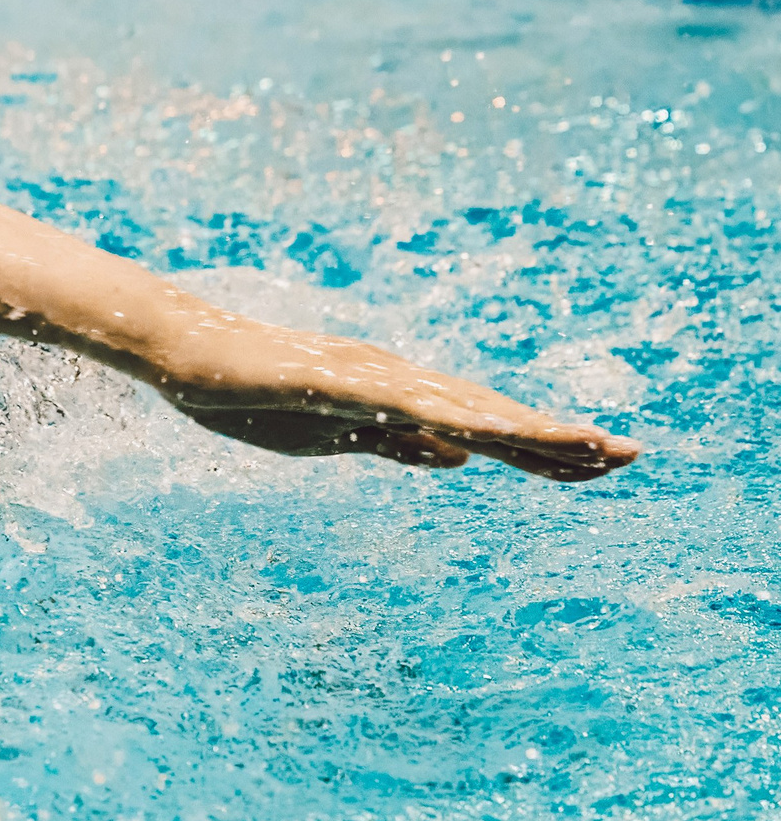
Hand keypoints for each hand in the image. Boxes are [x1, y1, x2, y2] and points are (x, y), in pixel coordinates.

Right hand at [152, 319, 641, 482]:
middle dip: (562, 438)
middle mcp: (402, 381)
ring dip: (534, 429)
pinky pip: (418, 409)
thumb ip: (395, 443)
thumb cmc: (250, 393)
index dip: (542, 447)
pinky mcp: (349, 383)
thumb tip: (458, 459)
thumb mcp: (333, 436)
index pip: (483, 428)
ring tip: (595, 447)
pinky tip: (506, 435)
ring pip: (471, 410)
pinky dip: (464, 421)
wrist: (188, 355)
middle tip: (631, 456)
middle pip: (494, 415)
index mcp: (398, 399)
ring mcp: (377, 379)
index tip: (599, 464)